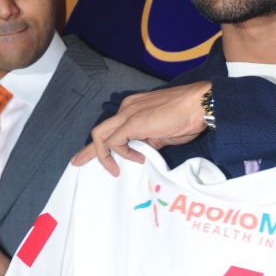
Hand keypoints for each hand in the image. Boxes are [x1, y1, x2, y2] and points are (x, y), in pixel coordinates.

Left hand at [71, 81, 210, 175]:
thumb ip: (151, 141)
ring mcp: (128, 114)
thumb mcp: (165, 133)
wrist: (198, 104)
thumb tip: (145, 151)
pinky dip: (119, 154)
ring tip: (113, 170)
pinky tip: (136, 159)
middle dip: (88, 150)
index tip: (110, 160)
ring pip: (100, 135)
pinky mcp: (132, 123)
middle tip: (77, 163)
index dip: (107, 144)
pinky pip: (113, 142)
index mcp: (134, 107)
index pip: (113, 127)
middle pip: (100, 130)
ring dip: (101, 155)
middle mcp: (126, 108)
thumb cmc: (187, 117)